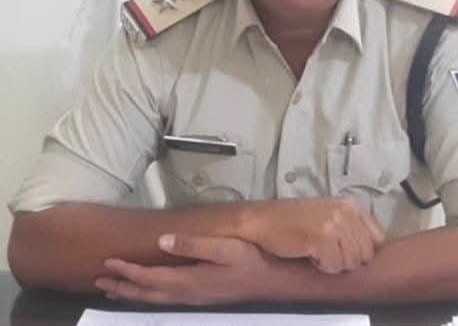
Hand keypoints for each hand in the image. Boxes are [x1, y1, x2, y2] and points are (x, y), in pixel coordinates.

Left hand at [95, 236, 267, 304]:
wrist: (274, 280)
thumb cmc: (251, 259)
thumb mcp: (225, 247)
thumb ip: (193, 245)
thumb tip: (161, 242)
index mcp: (189, 280)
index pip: (149, 278)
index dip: (127, 271)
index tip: (108, 262)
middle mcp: (187, 294)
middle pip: (146, 294)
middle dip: (121, 286)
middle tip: (98, 279)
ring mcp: (194, 298)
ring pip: (154, 300)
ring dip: (131, 294)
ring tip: (112, 289)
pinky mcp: (201, 297)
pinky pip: (165, 300)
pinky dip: (148, 296)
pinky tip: (147, 292)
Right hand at [244, 197, 384, 273]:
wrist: (265, 220)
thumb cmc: (294, 220)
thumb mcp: (329, 214)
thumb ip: (352, 226)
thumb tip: (372, 251)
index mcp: (350, 205)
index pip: (378, 238)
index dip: (362, 250)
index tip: (345, 250)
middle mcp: (345, 212)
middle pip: (365, 254)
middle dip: (347, 259)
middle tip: (326, 250)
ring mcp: (334, 225)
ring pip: (351, 262)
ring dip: (334, 263)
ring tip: (317, 250)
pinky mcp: (321, 239)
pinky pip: (334, 266)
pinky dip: (322, 266)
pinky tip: (309, 253)